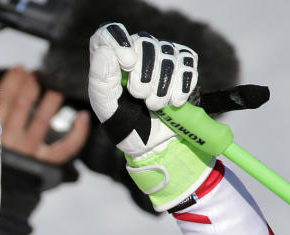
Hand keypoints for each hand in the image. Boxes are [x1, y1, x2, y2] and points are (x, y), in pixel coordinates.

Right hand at [0, 66, 89, 165]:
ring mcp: (30, 151)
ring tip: (54, 87)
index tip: (18, 69)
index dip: (12, 81)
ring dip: (50, 99)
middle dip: (30, 85)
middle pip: (22, 105)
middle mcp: (11, 141)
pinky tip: (82, 116)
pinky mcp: (46, 163)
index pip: (1, 100)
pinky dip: (77, 132)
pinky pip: (64, 147)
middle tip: (36, 74)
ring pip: (43, 120)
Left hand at [88, 23, 211, 210]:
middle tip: (140, 98)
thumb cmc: (125, 126)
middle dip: (144, 75)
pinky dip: (181, 86)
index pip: (110, 33)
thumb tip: (105, 51)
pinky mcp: (183, 66)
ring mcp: (161, 57)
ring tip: (155, 107)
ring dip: (162, 87)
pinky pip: (188, 63)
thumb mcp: (106, 109)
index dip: (120, 42)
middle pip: (144, 42)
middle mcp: (136, 52)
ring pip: (168, 54)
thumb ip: (101, 80)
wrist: (154, 146)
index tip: (126, 63)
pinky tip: (174, 102)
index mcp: (111, 60)